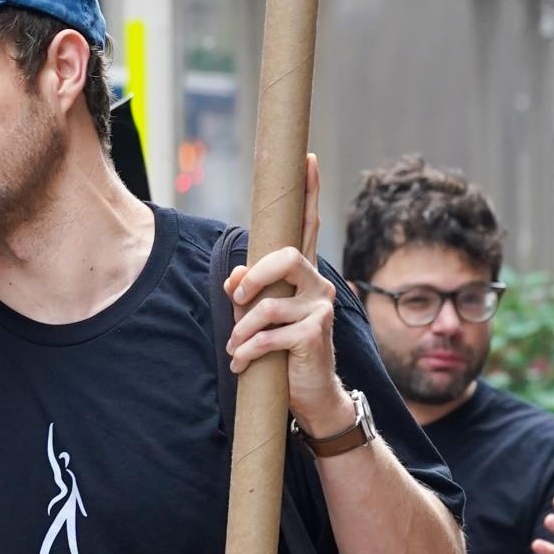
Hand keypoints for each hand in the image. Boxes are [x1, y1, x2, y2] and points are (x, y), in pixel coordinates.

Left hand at [224, 152, 348, 443]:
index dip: (309, 191)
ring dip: (242, 332)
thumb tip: (233, 278)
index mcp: (304, 274)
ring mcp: (320, 307)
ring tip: (236, 350)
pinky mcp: (315, 333)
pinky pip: (268, 336)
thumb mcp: (260, 318)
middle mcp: (317, 283)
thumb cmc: (282, 352)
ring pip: (267, 306)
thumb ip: (247, 292)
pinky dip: (247, 353)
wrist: (310, 395)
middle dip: (253, 278)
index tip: (307, 158)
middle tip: (237, 298)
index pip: (308, 225)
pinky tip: (243, 365)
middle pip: (285, 257)